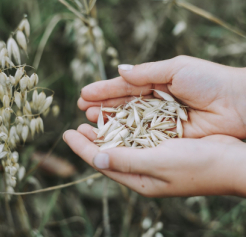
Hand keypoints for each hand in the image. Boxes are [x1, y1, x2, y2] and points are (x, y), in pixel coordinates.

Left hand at [64, 124, 245, 196]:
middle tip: (75, 126)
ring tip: (91, 119)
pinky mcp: (163, 146)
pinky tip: (118, 116)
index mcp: (138, 178)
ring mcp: (152, 158)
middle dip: (90, 140)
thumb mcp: (159, 163)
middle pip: (108, 152)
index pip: (102, 162)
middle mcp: (142, 170)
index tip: (66, 134)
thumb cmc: (197, 165)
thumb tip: (96, 157)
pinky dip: (124, 126)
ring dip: (106, 130)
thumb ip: (127, 161)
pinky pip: (136, 135)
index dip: (82, 148)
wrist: (231, 161)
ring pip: (121, 142)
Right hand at [78, 55, 245, 137]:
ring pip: (128, 122)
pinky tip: (109, 135)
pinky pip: (141, 136)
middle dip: (102, 106)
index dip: (104, 90)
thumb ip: (146, 72)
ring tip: (89, 120)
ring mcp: (159, 121)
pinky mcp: (166, 137)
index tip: (84, 94)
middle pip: (123, 105)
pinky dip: (125, 135)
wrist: (237, 104)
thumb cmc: (208, 81)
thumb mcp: (176, 68)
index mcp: (156, 83)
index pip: (124, 87)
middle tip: (81, 109)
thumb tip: (120, 71)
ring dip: (108, 121)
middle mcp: (154, 103)